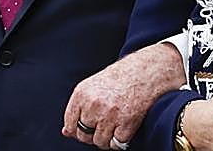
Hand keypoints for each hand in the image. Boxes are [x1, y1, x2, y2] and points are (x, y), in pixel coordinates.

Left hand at [63, 42, 185, 147]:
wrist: (146, 70)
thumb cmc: (121, 76)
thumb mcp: (93, 85)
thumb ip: (78, 107)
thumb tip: (66, 132)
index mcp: (82, 93)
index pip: (70, 124)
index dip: (78, 128)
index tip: (88, 125)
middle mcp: (94, 105)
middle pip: (84, 136)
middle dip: (93, 134)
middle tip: (104, 124)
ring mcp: (110, 115)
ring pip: (100, 142)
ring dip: (107, 139)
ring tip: (115, 125)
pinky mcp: (126, 123)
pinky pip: (117, 144)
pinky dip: (120, 140)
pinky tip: (124, 127)